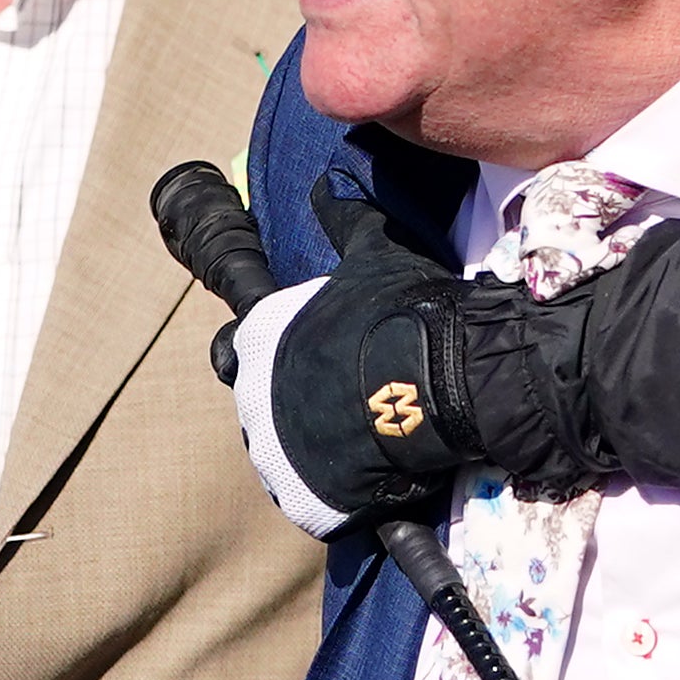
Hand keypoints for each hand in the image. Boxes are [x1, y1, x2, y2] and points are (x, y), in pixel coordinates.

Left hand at [215, 188, 609, 537]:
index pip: (239, 346)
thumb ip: (343, 218)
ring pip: (281, 452)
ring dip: (314, 445)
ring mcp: (272, 451)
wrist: (440, 381)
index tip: (313, 357)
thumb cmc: (401, 312)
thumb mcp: (374, 254)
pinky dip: (337, 487)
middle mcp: (250, 394)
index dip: (270, 352)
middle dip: (288, 401)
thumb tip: (325, 183)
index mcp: (257, 336)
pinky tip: (370, 473)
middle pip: (256, 403)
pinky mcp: (301, 497)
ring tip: (365, 436)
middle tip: (341, 398)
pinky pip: (312, 496)